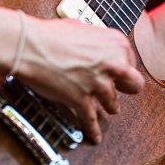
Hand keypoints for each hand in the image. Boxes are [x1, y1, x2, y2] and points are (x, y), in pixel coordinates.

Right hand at [15, 16, 143, 142]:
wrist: (29, 46)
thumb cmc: (49, 35)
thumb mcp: (82, 29)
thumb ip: (97, 42)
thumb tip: (97, 49)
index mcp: (116, 44)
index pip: (131, 62)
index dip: (121, 68)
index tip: (115, 72)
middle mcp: (113, 65)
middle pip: (134, 86)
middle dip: (125, 88)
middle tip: (118, 88)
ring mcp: (99, 85)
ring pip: (113, 105)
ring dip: (106, 106)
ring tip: (103, 108)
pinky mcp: (82, 101)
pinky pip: (91, 121)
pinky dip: (93, 130)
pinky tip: (95, 136)